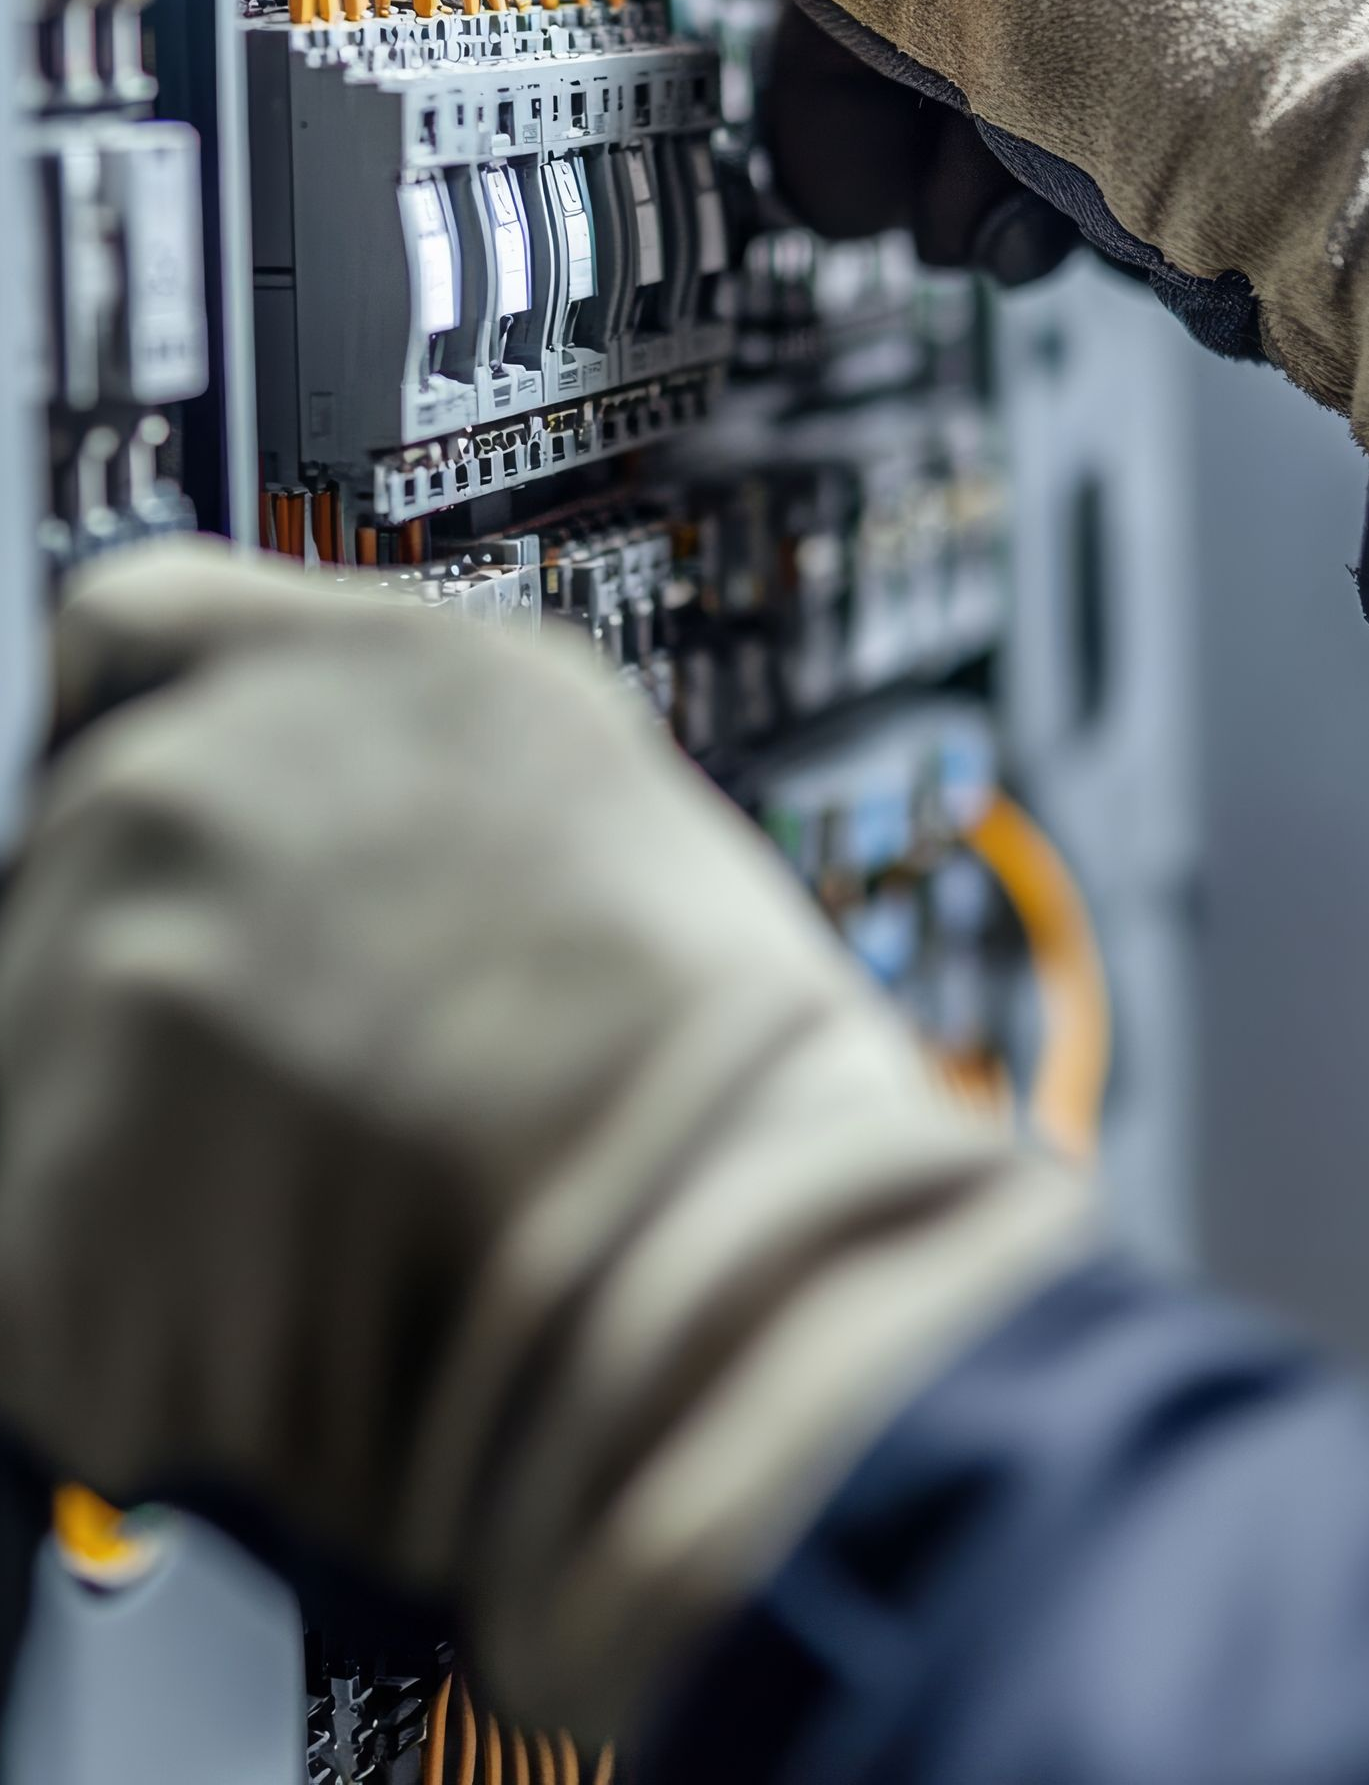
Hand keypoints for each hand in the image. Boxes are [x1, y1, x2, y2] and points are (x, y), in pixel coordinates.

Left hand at [0, 542, 1085, 1736]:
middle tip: (316, 1088)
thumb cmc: (717, 1068)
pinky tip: (293, 1310)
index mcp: (337, 676)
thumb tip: (318, 825)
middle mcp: (183, 791)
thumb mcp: (589, 801)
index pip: (121, 636)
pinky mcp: (35, 1195)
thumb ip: (404, 775)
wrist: (722, 1269)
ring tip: (339, 1213)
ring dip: (149, 1147)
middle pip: (74, 873)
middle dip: (171, 980)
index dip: (124, 739)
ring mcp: (93, 981)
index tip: (156, 830)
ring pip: (49, 1066)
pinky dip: (136, 1304)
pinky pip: (40, 1248)